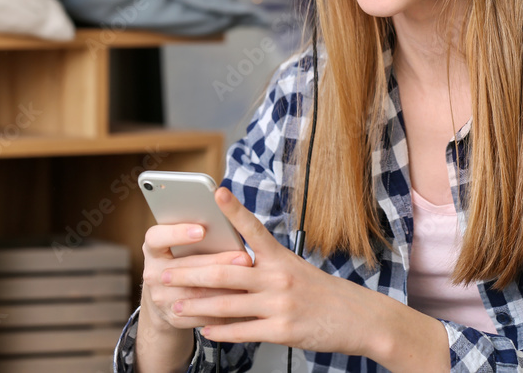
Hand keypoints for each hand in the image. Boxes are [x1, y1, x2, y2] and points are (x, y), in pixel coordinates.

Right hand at [140, 220, 253, 331]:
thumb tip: (232, 225)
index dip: (177, 233)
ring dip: (225, 288)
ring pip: (195, 294)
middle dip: (217, 262)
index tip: (202, 230)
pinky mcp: (174, 318)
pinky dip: (224, 309)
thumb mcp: (185, 245)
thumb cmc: (186, 258)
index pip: (156, 238)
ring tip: (249, 280)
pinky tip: (243, 302)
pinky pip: (201, 315)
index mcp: (154, 249)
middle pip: (184, 267)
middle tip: (245, 257)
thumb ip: (202, 236)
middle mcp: (153, 274)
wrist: (168, 296)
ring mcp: (161, 299)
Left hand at [161, 187, 377, 356]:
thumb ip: (267, 267)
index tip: (215, 191)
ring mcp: (279, 305)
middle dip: (189, 272)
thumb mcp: (298, 270)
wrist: (358, 318)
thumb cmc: (325, 293)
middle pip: (225, 271)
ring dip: (195, 306)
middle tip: (164, 273)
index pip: (253, 228)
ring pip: (226, 304)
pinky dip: (219, 332)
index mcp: (282, 258)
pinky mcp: (282, 331)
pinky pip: (242, 331)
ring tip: (173, 305)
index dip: (233, 209)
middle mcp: (279, 278)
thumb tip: (233, 265)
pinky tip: (204, 331)